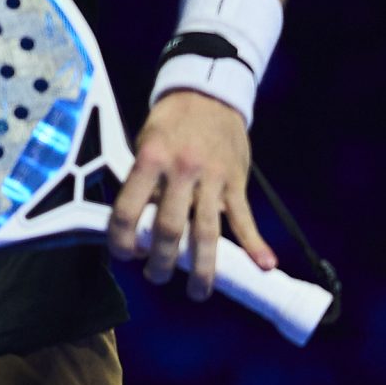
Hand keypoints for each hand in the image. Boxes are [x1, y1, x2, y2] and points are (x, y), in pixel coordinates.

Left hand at [108, 91, 273, 298]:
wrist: (210, 91)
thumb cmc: (171, 123)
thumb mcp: (145, 144)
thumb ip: (142, 183)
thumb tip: (137, 227)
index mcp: (150, 160)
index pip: (128, 210)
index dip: (121, 240)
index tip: (125, 255)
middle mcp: (180, 171)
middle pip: (169, 229)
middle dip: (161, 263)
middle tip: (156, 277)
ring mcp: (212, 178)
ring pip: (206, 232)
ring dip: (202, 268)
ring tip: (198, 293)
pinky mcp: (236, 181)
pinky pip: (244, 217)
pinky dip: (255, 243)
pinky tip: (264, 265)